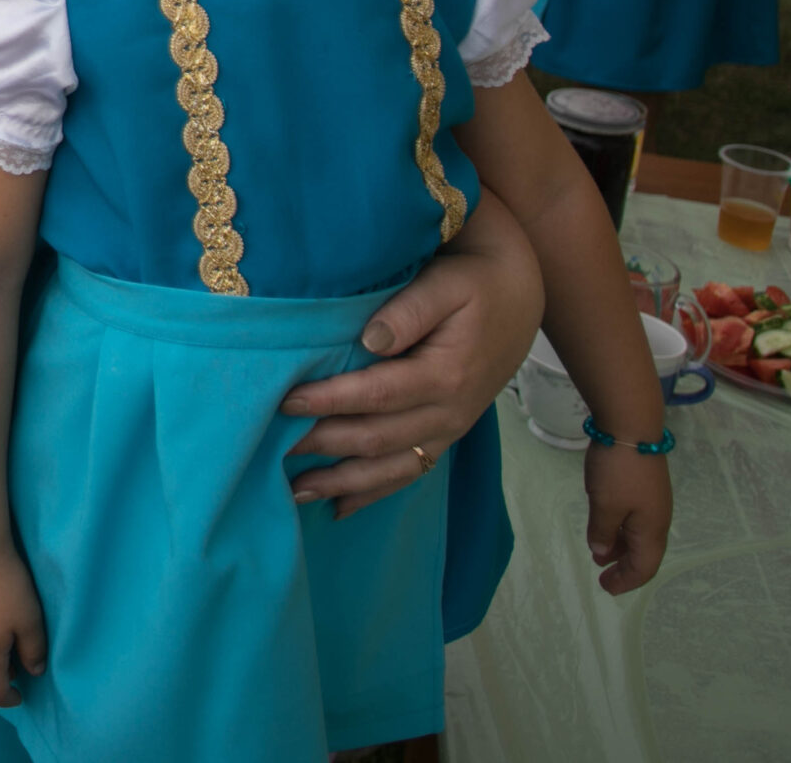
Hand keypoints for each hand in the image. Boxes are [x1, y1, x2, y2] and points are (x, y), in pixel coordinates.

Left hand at [282, 230, 540, 515]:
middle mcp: (449, 413)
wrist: (519, 298)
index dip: (330, 401)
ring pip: (390, 468)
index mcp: (446, 375)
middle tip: (271, 444)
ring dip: (342, 483)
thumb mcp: (446, 283)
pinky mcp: (445, 436)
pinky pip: (408, 474)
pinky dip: (372, 493)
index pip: (377, 395)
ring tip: (294, 492)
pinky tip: (338, 508)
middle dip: (323, 445)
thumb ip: (408, 311)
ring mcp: (448, 430)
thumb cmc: (475, 284)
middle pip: (377, 438)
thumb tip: (370, 340)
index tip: (286, 401)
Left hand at [584, 443, 671, 593]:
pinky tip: (606, 524)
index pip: (645, 566)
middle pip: (646, 553)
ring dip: (622, 547)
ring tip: (600, 552)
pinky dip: (622, 528)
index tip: (606, 588)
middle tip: (603, 576)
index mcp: (652, 528)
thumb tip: (602, 553)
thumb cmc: (617, 470)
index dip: (627, 581)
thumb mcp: (604, 505)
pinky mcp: (646, 485)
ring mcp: (653, 500)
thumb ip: (602, 532)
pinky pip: (636, 518)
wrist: (631, 425)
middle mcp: (658, 518)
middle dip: (625, 567)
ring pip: (640, 535)